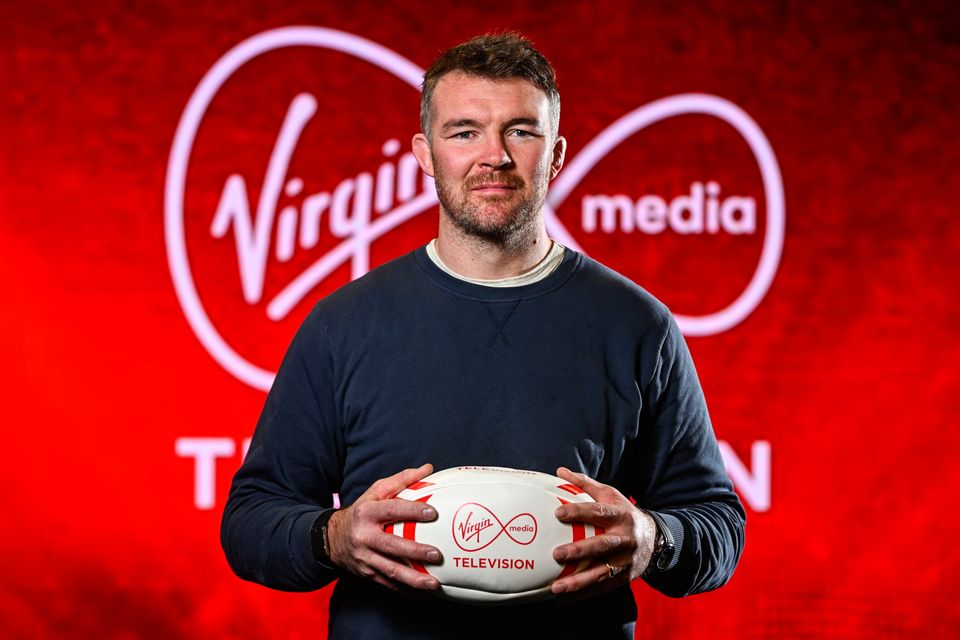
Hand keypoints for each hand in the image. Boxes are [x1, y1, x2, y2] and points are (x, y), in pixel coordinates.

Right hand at [326, 463, 442, 591]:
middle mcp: (364, 536)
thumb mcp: (375, 492)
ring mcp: (364, 558)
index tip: (433, 513)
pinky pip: (389, 584)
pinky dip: (407, 589)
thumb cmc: (361, 511)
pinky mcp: (367, 574)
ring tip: (434, 584)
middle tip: (437, 554)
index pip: (392, 510)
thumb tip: (428, 469)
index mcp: (367, 513)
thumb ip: (401, 480)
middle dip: (415, 551)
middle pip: (392, 546)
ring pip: (390, 570)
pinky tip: (424, 593)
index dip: (412, 511)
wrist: (331, 539)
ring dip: (413, 579)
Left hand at [550, 467, 656, 595]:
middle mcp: (625, 539)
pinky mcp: (624, 578)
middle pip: (602, 545)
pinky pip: (601, 587)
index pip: (599, 512)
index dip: (579, 512)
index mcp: (621, 515)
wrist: (655, 539)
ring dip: (579, 581)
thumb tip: (560, 471)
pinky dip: (583, 594)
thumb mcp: (611, 495)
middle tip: (557, 554)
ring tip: (557, 587)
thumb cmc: (624, 513)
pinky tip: (563, 598)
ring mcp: (626, 561)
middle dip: (580, 551)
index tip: (558, 513)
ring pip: (602, 573)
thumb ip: (585, 484)